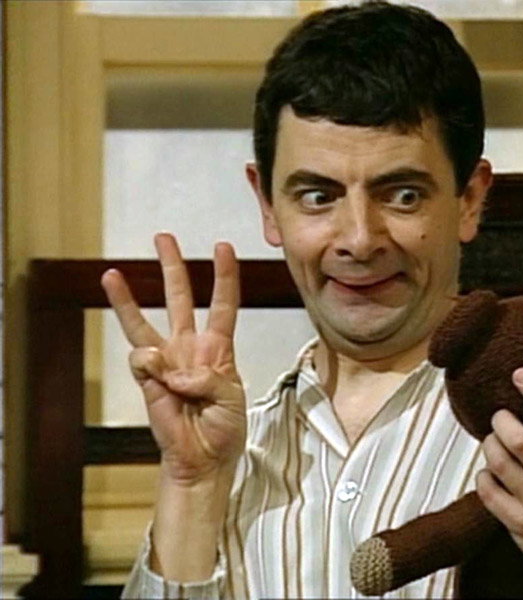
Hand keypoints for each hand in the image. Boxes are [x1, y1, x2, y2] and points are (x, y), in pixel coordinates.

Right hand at [101, 233, 245, 484]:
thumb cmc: (224, 428)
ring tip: (111, 274)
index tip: (224, 247)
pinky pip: (142, 359)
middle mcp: (190, 348)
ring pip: (144, 322)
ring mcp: (166, 361)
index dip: (224, 276)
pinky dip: (152, 366)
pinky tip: (164, 383)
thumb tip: (173, 369)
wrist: (202, 459)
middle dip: (172, 268)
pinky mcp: (148, 379)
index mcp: (218, 349)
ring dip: (127, 299)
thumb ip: (209, 377)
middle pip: (180, 299)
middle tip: (163, 237)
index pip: (223, 304)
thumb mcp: (232, 397)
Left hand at [475, 368, 522, 598]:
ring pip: (499, 463)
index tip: (521, 375)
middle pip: (521, 442)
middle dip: (502, 421)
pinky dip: (484, 476)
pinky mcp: (520, 526)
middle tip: (500, 416)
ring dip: (490, 445)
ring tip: (494, 441)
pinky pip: (488, 492)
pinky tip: (490, 473)